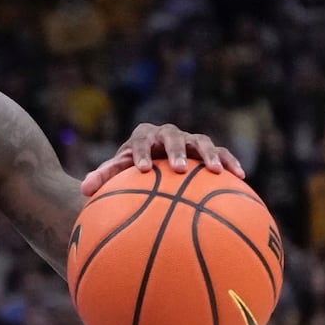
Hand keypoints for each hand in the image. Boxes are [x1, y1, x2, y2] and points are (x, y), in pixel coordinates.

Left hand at [80, 122, 245, 195]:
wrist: (151, 161)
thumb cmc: (131, 169)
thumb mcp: (117, 172)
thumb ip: (102, 178)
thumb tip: (84, 190)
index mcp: (143, 136)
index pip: (140, 141)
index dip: (141, 153)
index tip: (142, 169)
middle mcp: (167, 134)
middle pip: (172, 137)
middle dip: (176, 151)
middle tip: (179, 168)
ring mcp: (189, 140)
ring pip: (201, 141)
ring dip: (209, 154)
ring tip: (215, 171)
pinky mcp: (206, 150)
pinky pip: (221, 153)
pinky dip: (230, 161)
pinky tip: (241, 176)